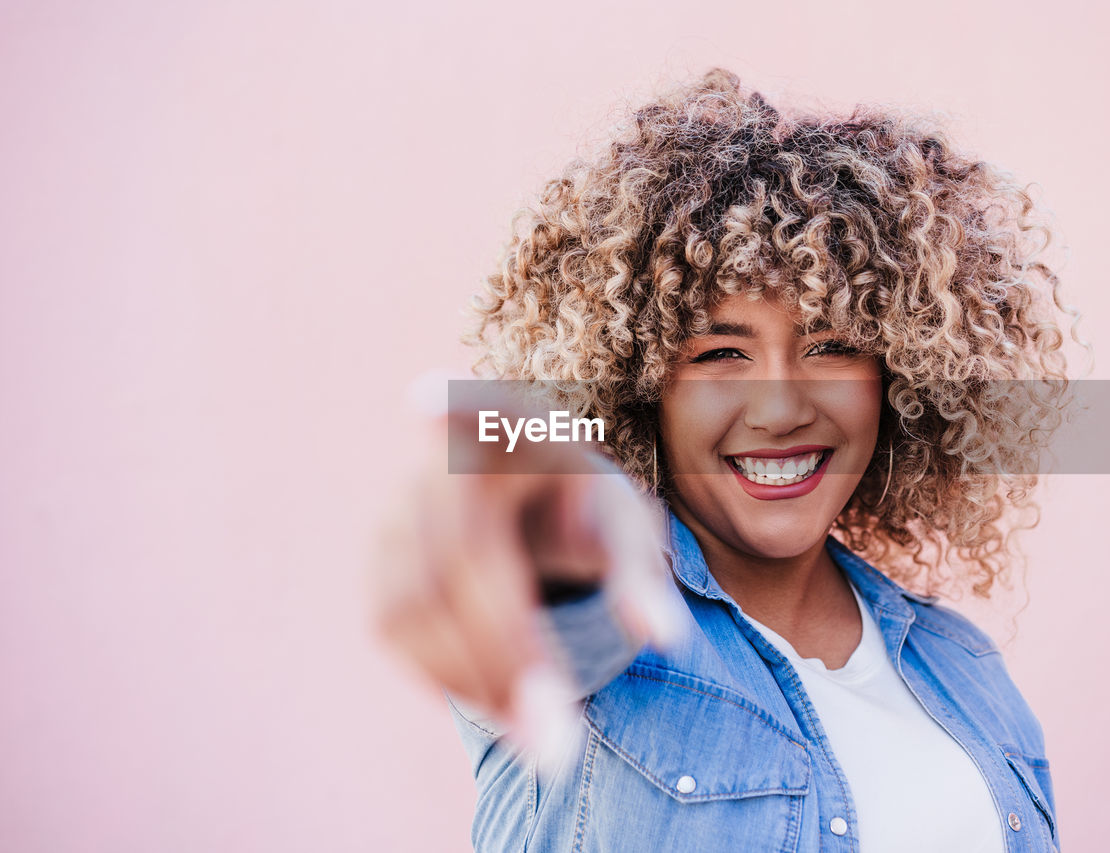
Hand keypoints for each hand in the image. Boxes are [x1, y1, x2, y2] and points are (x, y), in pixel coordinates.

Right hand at [369, 376, 683, 759]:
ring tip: (542, 743)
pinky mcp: (378, 556)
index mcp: (517, 432)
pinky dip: (444, 675)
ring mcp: (398, 506)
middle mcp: (442, 459)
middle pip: (459, 556)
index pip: (486, 412)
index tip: (428, 402)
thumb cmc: (586, 515)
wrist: (523, 513)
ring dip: (474, 681)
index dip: (454, 408)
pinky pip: (394, 625)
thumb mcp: (627, 530)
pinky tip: (501, 705)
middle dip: (508, 656)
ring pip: (415, 602)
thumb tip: (663, 638)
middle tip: (558, 749)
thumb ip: (643, 574)